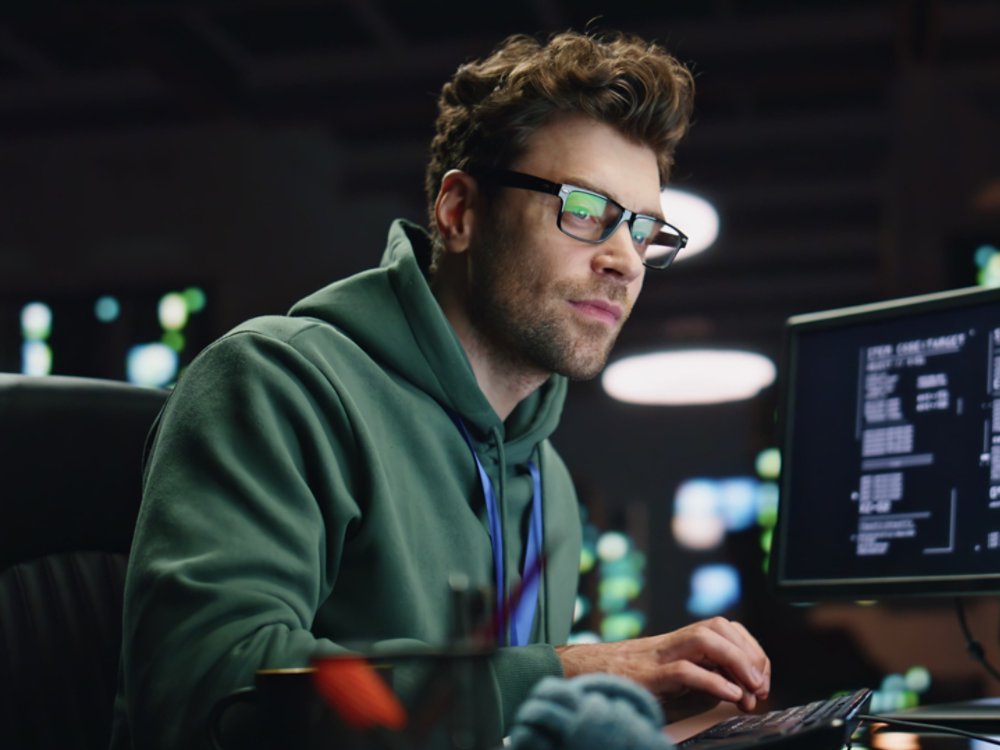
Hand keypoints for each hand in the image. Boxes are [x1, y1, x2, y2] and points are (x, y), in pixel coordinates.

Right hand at [554, 617, 770, 719]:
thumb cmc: (624, 683)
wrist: (579, 677)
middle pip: (719, 626)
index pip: (724, 629)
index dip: (750, 650)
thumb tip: (736, 690)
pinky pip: (684, 670)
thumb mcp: (669, 681)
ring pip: (704, 638)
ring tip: (751, 688)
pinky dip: (713, 682)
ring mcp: (657, 656)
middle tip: (760, 685)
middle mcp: (670, 642)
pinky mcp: (646, 676)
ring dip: (736, 660)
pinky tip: (729, 696)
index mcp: (677, 642)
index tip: (761, 680)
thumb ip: (700, 680)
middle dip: (749, 653)